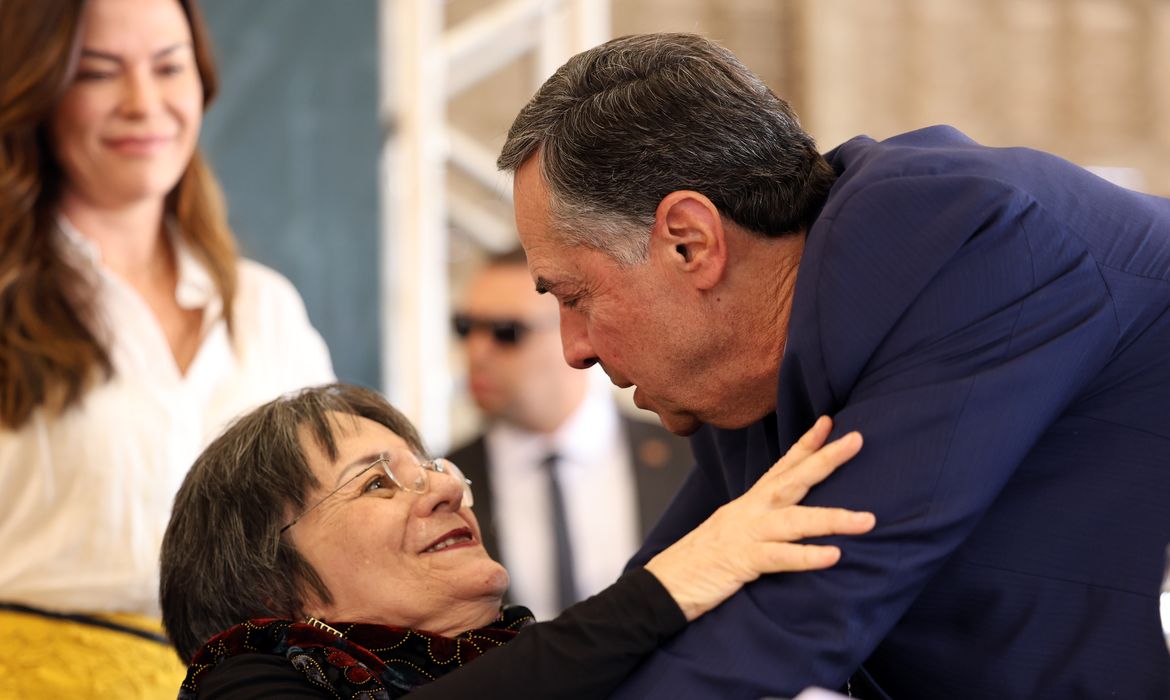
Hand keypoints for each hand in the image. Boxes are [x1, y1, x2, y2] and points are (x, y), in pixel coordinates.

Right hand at [644, 416, 874, 620]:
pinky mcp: (740, 561)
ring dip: (833, 518)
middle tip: (857, 439)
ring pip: (794, 520)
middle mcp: (748, 511)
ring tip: (868, 520)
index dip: (806, 444)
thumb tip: (787, 522)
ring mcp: (744, 534)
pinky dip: (806, 556)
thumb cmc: (700, 563)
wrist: (661, 588)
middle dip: (826, 459)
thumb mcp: (733, 535)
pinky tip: (833, 556)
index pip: (781, 467)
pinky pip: (778, 557)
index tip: (831, 421)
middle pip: (792, 480)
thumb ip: (760, 525)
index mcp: (748, 505)